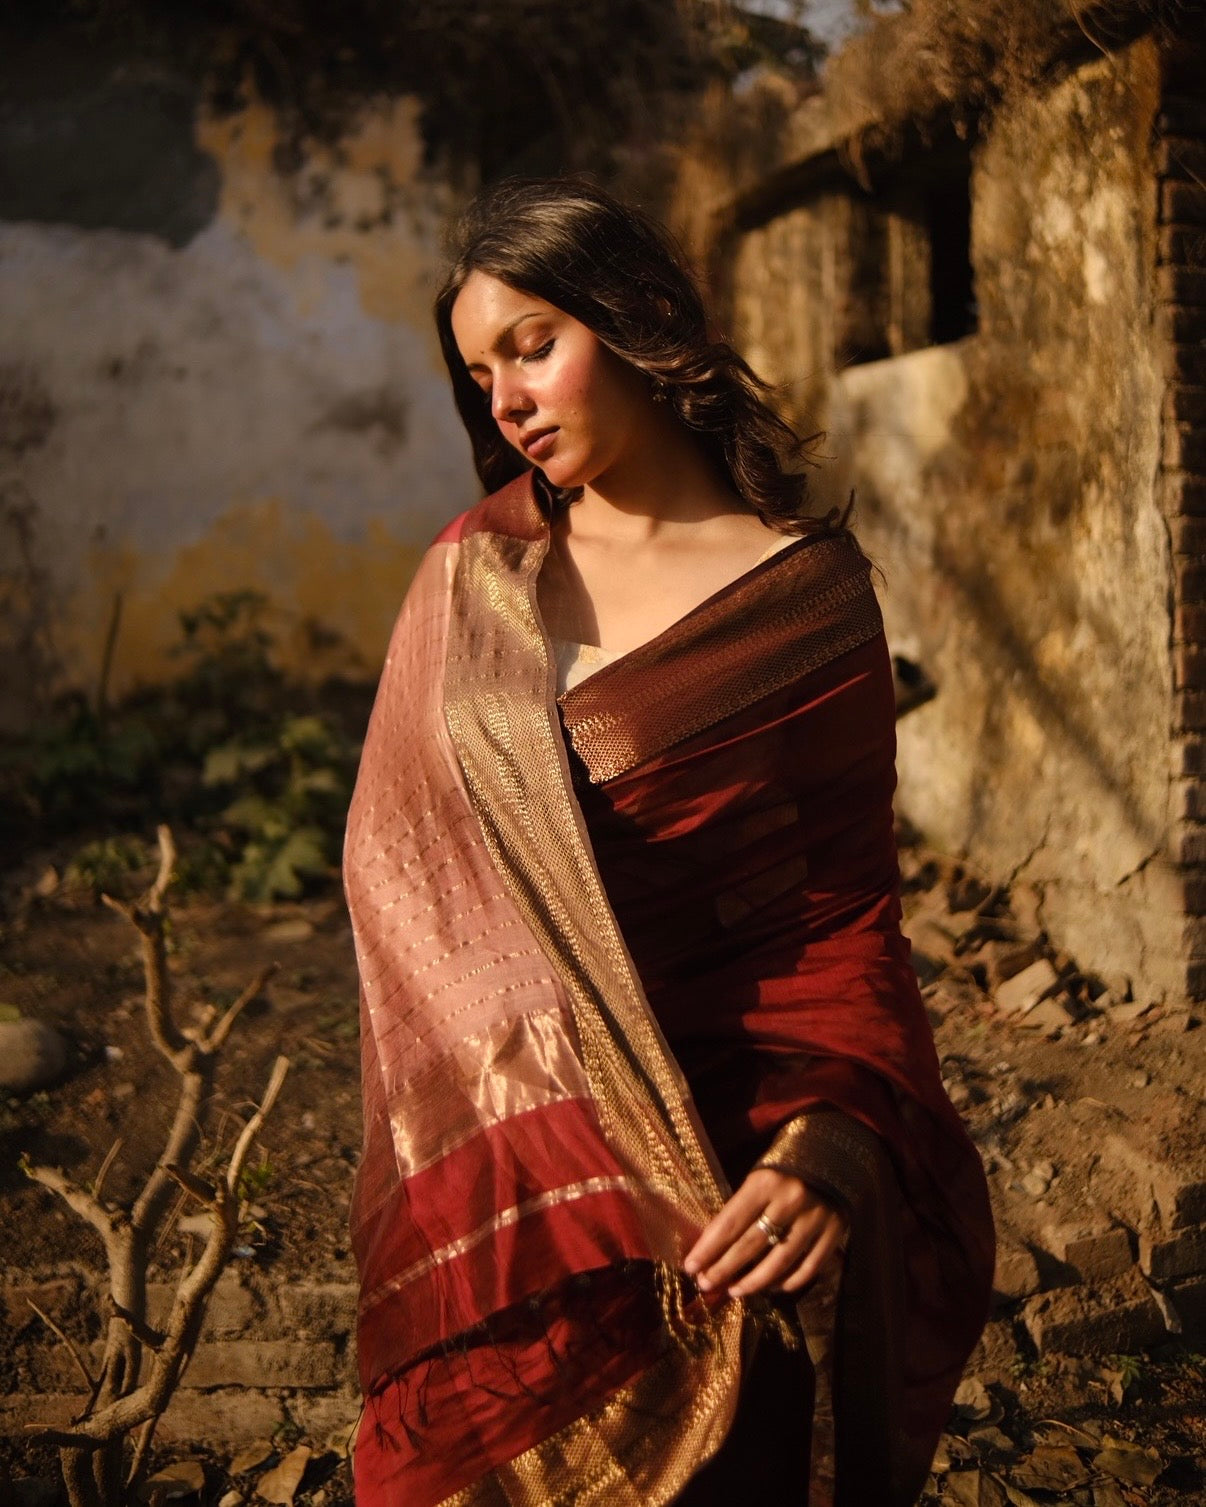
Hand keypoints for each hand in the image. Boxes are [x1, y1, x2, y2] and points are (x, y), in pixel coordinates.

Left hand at [682, 1167, 848, 1299]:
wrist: (836, 1152)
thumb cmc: (786, 1166)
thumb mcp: (760, 1177)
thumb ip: (742, 1207)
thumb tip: (714, 1244)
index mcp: (765, 1182)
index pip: (731, 1222)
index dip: (709, 1248)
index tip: (691, 1267)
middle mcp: (790, 1201)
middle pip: (751, 1245)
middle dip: (724, 1269)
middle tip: (706, 1284)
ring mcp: (814, 1219)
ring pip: (779, 1262)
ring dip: (753, 1282)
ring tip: (734, 1291)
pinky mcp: (835, 1232)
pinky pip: (809, 1268)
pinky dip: (789, 1282)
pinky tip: (772, 1288)